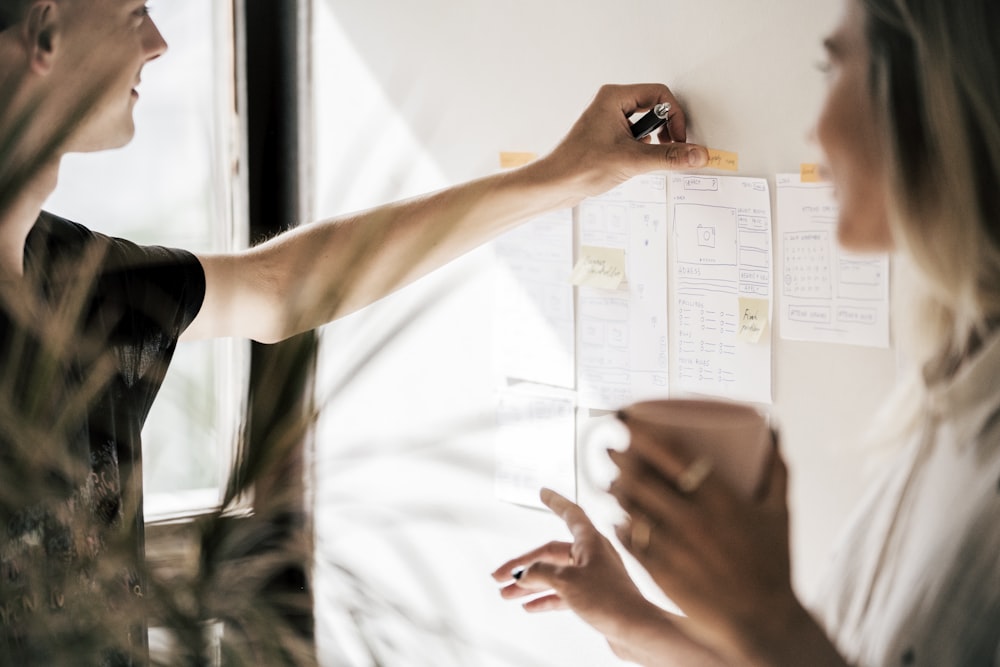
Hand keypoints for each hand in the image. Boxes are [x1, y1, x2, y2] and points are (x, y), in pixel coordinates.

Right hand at [492, 489, 730, 665]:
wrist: (637, 632)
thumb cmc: (610, 600)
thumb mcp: (567, 583)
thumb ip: (541, 574)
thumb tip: (524, 573)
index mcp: (590, 541)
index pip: (570, 513)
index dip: (555, 501)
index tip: (542, 491)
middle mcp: (592, 555)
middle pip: (551, 553)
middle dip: (523, 565)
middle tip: (499, 577)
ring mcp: (593, 577)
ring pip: (554, 576)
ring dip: (530, 585)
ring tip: (507, 595)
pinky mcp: (594, 598)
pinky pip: (563, 594)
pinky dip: (545, 599)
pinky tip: (529, 606)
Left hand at [536, 83, 708, 201]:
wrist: (554, 185)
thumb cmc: (578, 166)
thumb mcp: (631, 160)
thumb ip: (669, 157)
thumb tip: (697, 153)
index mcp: (613, 97)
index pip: (660, 94)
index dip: (675, 117)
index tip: (679, 139)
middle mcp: (610, 104)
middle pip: (655, 108)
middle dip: (665, 130)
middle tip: (668, 148)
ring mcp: (608, 121)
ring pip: (646, 125)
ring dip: (653, 142)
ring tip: (644, 158)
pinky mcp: (607, 138)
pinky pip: (635, 137)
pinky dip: (642, 150)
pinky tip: (634, 164)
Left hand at [608, 438, 804, 662]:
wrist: (765, 622)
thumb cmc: (774, 566)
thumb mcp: (781, 514)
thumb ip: (777, 471)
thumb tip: (772, 433)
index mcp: (721, 500)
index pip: (672, 455)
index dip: (644, 435)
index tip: (628, 422)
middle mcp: (692, 520)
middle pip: (642, 478)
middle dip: (620, 459)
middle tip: (611, 448)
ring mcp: (674, 547)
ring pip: (631, 508)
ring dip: (617, 490)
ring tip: (611, 482)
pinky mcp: (661, 572)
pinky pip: (631, 540)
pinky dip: (621, 525)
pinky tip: (619, 518)